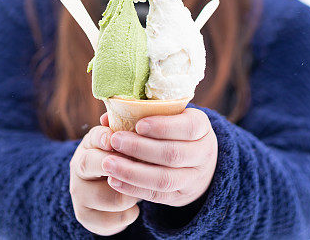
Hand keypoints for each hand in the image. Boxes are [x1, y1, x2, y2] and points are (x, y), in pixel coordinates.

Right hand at [69, 124, 140, 235]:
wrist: (105, 193)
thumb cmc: (123, 160)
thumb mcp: (124, 143)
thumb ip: (129, 130)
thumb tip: (120, 116)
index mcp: (90, 143)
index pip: (94, 137)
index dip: (105, 137)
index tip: (115, 140)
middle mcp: (79, 166)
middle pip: (90, 163)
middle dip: (121, 167)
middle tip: (142, 167)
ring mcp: (79, 192)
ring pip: (112, 196)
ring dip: (133, 194)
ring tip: (143, 190)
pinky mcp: (85, 216)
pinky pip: (114, 219)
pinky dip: (130, 214)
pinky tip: (134, 207)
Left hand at [100, 108, 217, 206]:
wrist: (197, 162)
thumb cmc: (175, 130)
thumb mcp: (170, 116)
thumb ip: (142, 113)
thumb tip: (107, 118)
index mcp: (202, 127)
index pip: (188, 127)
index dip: (163, 127)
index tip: (138, 125)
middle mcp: (202, 153)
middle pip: (173, 154)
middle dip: (140, 148)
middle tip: (115, 140)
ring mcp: (193, 178)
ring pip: (164, 179)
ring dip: (133, 172)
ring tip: (108, 163)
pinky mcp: (180, 196)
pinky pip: (156, 195)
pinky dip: (133, 188)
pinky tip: (114, 180)